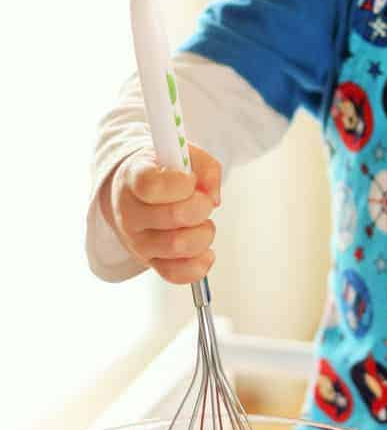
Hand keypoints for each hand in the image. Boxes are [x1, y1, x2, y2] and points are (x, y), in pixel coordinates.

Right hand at [100, 143, 220, 283]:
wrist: (135, 193)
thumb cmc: (164, 171)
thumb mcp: (184, 154)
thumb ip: (205, 168)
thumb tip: (213, 197)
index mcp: (134, 178)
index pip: (152, 186)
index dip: (181, 183)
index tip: (190, 179)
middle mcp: (130, 212)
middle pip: (174, 216)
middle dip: (202, 206)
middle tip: (203, 200)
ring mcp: (138, 241)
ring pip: (178, 246)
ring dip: (204, 233)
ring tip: (202, 222)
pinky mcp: (150, 262)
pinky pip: (177, 274)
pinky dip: (200, 264)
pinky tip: (204, 249)